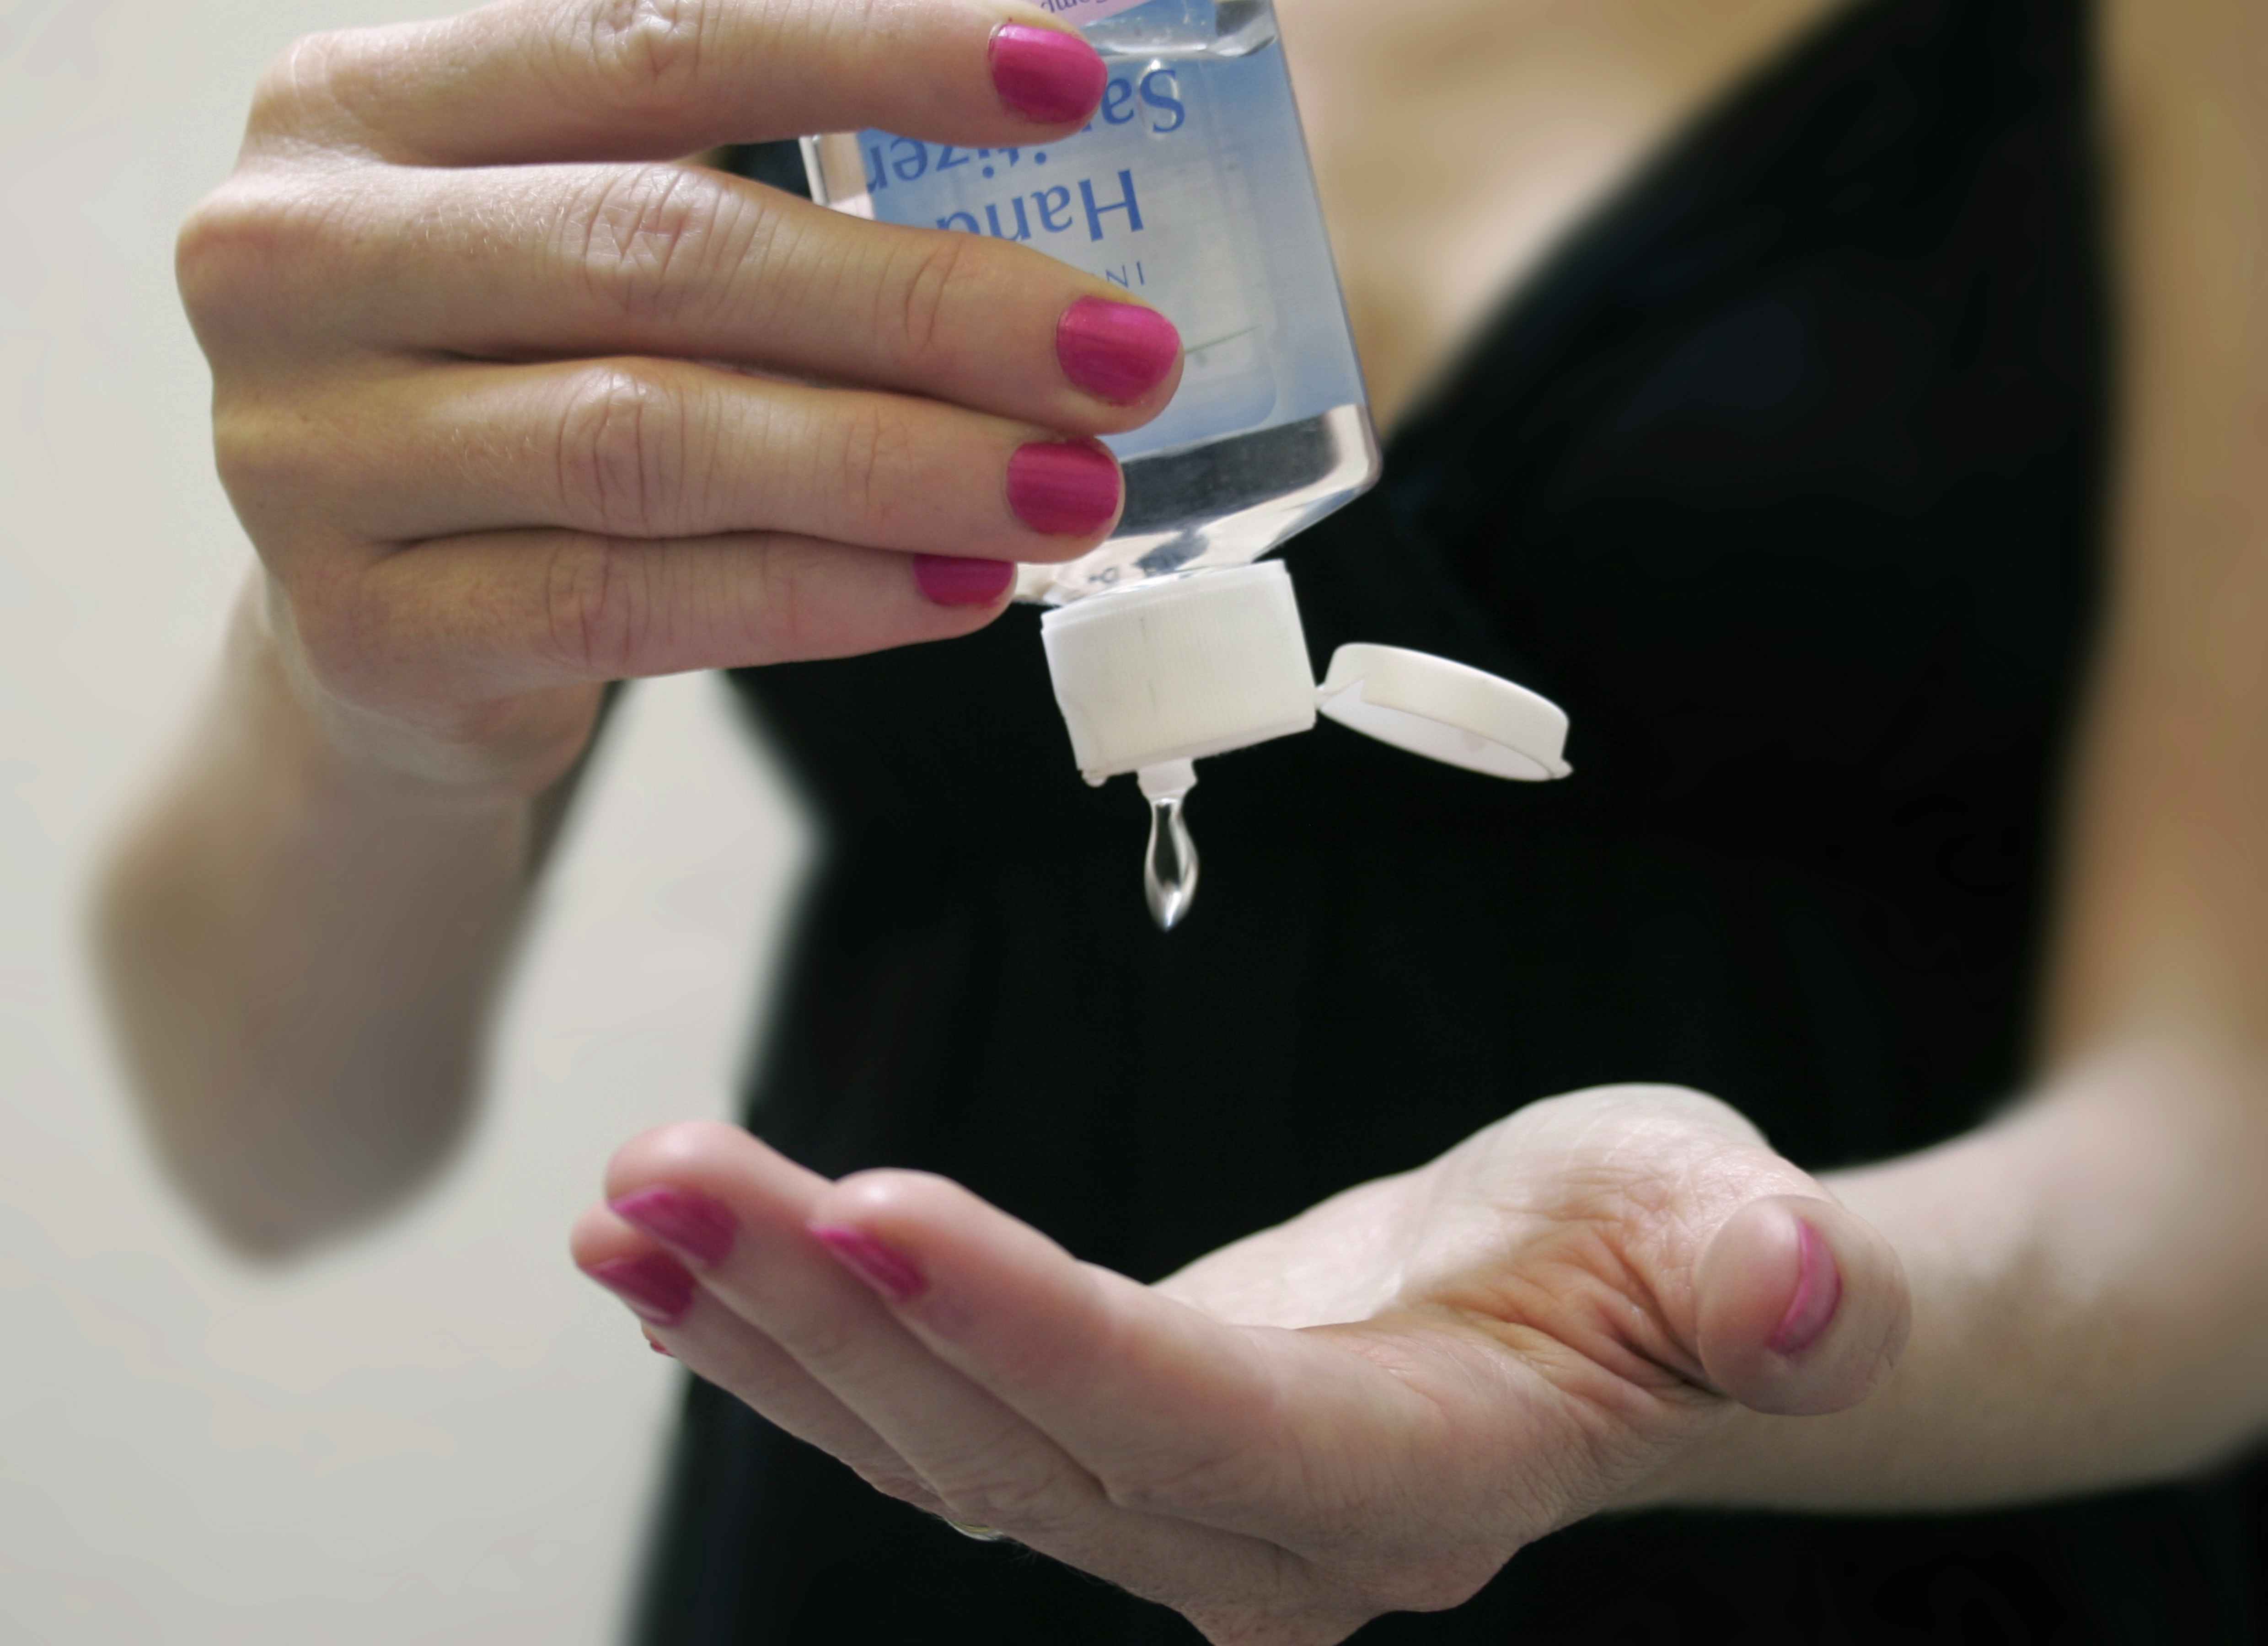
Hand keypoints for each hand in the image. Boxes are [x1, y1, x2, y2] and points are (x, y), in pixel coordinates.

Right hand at [179, 0, 1179, 799]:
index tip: (1066, 79)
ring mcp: (309, 454)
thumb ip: (741, 186)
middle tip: (1120, 356)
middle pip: (666, 255)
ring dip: (901, 466)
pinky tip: (961, 586)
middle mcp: (300, 261)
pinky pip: (634, 603)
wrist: (379, 627)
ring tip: (1075, 487)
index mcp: (364, 106)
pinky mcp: (371, 630)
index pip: (651, 43)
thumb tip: (1037, 130)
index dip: (872, 54)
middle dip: (927, 307)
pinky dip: (822, 595)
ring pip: (656, 441)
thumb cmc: (525, 393)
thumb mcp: (587, 246)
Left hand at [571, 1087, 1909, 1643]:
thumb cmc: (1668, 1250)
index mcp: (1412, 1473)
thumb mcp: (1735, 1225)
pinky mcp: (1108, 1455)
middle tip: (664, 1169)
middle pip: (1016, 1437)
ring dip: (764, 1325)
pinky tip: (672, 1273)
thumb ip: (1774, 1283)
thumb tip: (1804, 1285)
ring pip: (933, 1441)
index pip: (1188, 1417)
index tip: (867, 1212)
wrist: (1602, 1310)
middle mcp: (1264, 1533)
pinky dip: (788, 1345)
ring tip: (622, 1208)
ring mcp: (1171, 1513)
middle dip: (828, 1306)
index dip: (1029, 1330)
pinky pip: (922, 1418)